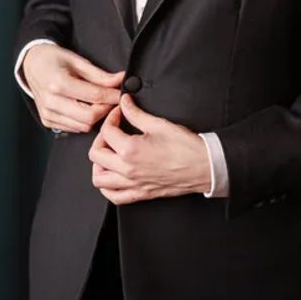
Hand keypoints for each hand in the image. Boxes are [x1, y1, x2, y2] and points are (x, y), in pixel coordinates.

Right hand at [21, 44, 123, 133]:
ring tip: (99, 103)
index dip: (113, 97)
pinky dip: (83, 121)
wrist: (31, 64)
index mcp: (59, 83)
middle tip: (112, 100)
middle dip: (105, 109)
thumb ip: (101, 76)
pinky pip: (74, 128)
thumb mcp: (78, 61)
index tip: (123, 94)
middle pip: (90, 117)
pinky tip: (84, 108)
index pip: (95, 98)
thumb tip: (121, 80)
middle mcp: (51, 102)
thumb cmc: (54, 59)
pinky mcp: (47, 121)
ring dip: (95, 117)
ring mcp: (48, 114)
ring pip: (83, 126)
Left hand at [89, 95, 209, 203]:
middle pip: (96, 155)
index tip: (119, 113)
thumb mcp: (158, 124)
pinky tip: (113, 176)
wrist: (205, 166)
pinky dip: (108, 187)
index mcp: (130, 150)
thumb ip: (135, 113)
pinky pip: (114, 196)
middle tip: (112, 132)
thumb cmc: (187, 148)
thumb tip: (124, 103)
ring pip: (99, 179)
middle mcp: (127, 170)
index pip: (106, 131)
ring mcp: (133, 184)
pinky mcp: (141, 194)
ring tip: (108, 154)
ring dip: (99, 165)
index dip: (111, 117)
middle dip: (101, 139)